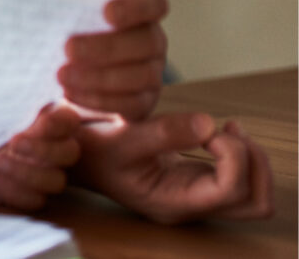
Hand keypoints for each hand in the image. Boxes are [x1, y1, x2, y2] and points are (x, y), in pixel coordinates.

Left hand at [0, 103, 81, 210]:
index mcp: (40, 114)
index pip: (67, 119)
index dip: (59, 122)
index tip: (39, 120)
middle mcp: (46, 144)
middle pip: (69, 152)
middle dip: (44, 149)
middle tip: (14, 142)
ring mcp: (38, 171)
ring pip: (55, 180)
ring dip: (28, 174)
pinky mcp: (23, 193)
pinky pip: (35, 201)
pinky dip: (17, 192)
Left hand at [59, 0, 167, 119]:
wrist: (69, 68)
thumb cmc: (68, 28)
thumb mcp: (68, 12)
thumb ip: (66, 4)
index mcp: (141, 12)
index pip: (153, 4)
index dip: (135, 7)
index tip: (107, 12)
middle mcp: (153, 41)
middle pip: (147, 42)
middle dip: (107, 47)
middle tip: (69, 48)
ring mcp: (152, 73)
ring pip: (141, 76)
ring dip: (99, 77)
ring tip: (62, 75)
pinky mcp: (143, 102)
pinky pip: (130, 104)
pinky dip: (98, 99)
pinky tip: (71, 92)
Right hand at [74, 112, 273, 223]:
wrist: (75, 156)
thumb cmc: (92, 149)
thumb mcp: (120, 137)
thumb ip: (163, 132)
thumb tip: (208, 124)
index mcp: (173, 201)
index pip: (231, 189)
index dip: (232, 154)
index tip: (206, 127)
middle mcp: (190, 206)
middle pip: (256, 202)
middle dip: (254, 162)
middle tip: (228, 131)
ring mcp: (195, 197)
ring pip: (254, 194)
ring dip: (251, 159)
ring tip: (225, 129)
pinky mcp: (195, 183)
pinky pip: (239, 181)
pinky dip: (241, 155)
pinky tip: (218, 131)